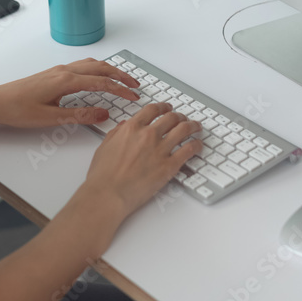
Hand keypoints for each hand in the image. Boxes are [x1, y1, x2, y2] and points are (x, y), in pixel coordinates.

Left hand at [0, 58, 140, 128]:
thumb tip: (103, 114)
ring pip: (91, 64)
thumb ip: (79, 116)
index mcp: (65, 81)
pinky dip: (97, 69)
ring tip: (122, 79)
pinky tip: (98, 77)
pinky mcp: (54, 74)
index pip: (101, 82)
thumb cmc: (18, 110)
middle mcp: (64, 71)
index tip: (134, 96)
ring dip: (109, 70)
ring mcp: (58, 70)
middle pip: (100, 68)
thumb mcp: (51, 118)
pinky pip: (82, 66)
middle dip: (120, 75)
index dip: (120, 89)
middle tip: (136, 85)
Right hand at [83, 103, 202, 217]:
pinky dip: (196, 145)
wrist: (108, 194)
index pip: (153, 110)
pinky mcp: (169, 166)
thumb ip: (117, 133)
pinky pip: (189, 150)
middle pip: (171, 117)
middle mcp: (148, 135)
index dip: (163, 106)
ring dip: (192, 126)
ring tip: (196, 127)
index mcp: (132, 128)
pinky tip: (198, 145)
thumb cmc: (103, 175)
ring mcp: (160, 149)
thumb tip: (124, 126)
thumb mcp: (105, 146)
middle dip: (179, 116)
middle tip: (183, 118)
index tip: (167, 108)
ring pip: (184, 130)